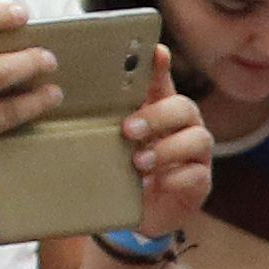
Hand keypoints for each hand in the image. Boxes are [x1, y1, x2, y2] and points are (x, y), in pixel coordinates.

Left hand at [121, 48, 211, 239]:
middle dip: (157, 116)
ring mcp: (196, 154)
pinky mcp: (201, 182)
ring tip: (140, 163)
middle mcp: (183, 126)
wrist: (140, 216)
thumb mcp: (110, 145)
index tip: (154, 52)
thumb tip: (67, 97)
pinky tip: (156, 183)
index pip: (161, 81)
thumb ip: (103, 122)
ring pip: (198, 138)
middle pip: (184, 107)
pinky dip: (176, 177)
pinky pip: (197, 173)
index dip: (159, 66)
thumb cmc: (124, 173)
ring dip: (167, 148)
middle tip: (128, 130)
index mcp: (158, 111)